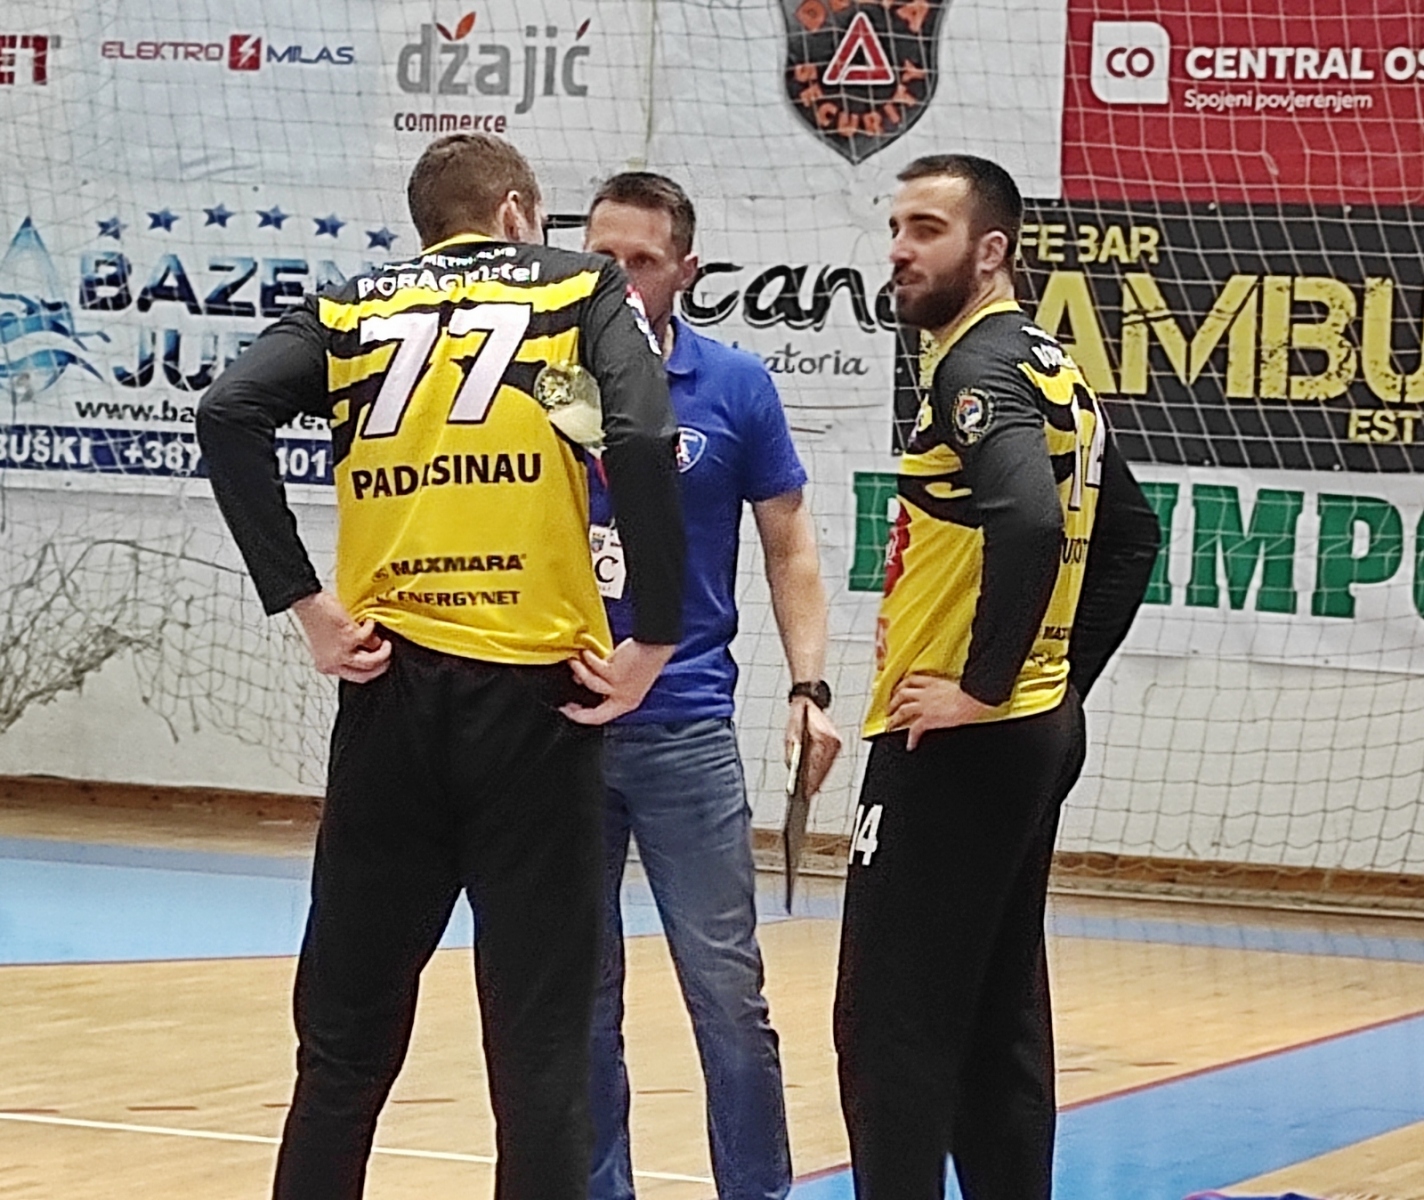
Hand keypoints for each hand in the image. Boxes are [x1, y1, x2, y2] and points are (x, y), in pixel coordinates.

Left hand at [291, 590, 391, 683]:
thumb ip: (346, 652)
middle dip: (381, 666)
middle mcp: (334, 663)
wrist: (308, 603)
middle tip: (386, 654)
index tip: (379, 662)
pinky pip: (370, 637)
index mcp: (327, 666)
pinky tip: (369, 622)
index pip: (356, 677)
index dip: (372, 670)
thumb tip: (370, 649)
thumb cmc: (315, 618)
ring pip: (372, 661)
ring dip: (383, 652)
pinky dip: (372, 628)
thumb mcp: (328, 643)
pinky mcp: (349, 638)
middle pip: (366, 674)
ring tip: (385, 642)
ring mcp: (342, 652)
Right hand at [561, 639, 676, 724]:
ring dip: (579, 672)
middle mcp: (623, 699)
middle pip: (595, 715)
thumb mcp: (626, 680)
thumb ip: (606, 684)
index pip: (600, 718)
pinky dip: (588, 659)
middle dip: (576, 713)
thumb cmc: (644, 661)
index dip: (582, 718)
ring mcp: (619, 688)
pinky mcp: (615, 673)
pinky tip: (587, 653)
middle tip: (565, 706)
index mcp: (626, 703)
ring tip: (574, 663)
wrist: (655, 648)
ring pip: (590, 684)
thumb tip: (581, 679)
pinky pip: (594, 667)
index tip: (570, 710)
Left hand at [786, 697, 842, 797]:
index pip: (817, 762)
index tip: (804, 791)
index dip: (810, 779)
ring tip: (810, 791)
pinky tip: (816, 779)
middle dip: (814, 782)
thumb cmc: (800, 714)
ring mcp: (836, 742)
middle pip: (823, 767)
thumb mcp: (790, 732)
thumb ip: (792, 749)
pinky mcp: (836, 743)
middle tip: (806, 795)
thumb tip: (792, 766)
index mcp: (824, 736)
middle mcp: (833, 740)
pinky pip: (829, 762)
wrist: (809, 700)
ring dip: (819, 778)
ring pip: (827, 766)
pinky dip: (822, 771)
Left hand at [886, 674, 994, 749]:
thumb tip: (954, 692)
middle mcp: (927, 692)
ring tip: (891, 725)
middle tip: (889, 708)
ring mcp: (926, 705)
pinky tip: (911, 745)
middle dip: (893, 701)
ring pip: (902, 710)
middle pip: (902, 693)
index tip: (898, 689)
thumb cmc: (973, 692)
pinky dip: (911, 738)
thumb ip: (950, 687)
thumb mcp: (959, 685)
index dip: (902, 685)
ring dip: (895, 718)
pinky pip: (914, 729)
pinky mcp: (929, 718)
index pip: (912, 679)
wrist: (976, 698)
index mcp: (934, 682)